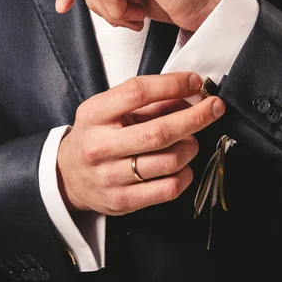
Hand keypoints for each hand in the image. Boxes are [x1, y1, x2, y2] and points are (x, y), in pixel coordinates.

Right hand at [57, 72, 225, 214]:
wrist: (66, 176)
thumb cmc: (94, 137)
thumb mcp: (108, 110)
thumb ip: (146, 102)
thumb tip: (189, 93)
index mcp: (95, 115)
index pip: (137, 93)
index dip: (172, 84)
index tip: (194, 82)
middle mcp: (101, 146)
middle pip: (159, 132)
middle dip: (196, 117)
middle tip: (214, 108)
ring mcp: (111, 177)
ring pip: (169, 161)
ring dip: (191, 146)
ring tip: (191, 140)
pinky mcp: (123, 200)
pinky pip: (169, 188)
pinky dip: (185, 173)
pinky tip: (183, 164)